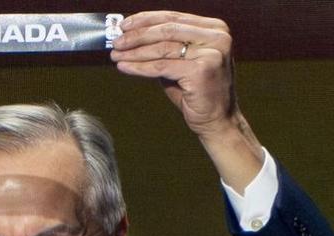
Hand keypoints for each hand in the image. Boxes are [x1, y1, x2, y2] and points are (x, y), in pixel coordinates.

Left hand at [111, 11, 262, 188]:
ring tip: (117, 55)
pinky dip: (140, 67)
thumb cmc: (197, 92)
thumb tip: (131, 36)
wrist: (217, 120)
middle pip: (167, 30)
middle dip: (137, 35)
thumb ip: (164, 46)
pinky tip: (125, 67)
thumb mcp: (182, 61)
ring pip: (162, 48)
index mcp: (215, 28)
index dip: (145, 20)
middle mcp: (217, 37)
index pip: (173, 17)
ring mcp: (211, 53)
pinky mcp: (201, 71)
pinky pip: (162, 67)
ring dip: (135, 52)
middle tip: (116, 42)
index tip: (124, 25)